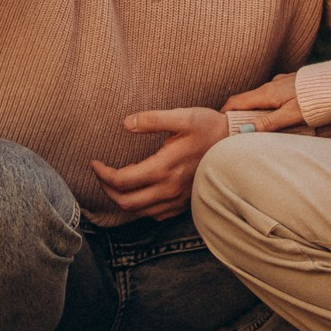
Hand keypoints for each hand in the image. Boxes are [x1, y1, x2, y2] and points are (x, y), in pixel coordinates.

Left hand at [93, 107, 227, 219]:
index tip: (94, 163)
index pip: (121, 181)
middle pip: (125, 202)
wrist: (236, 144)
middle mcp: (169, 189)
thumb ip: (151, 119)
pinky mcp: (183, 204)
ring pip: (138, 212)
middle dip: (106, 189)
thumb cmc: (209, 128)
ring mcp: (177, 200)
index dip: (102, 174)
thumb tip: (125, 123)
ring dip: (121, 199)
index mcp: (164, 168)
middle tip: (100, 174)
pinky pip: (154, 214)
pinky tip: (138, 192)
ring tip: (114, 182)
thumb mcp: (182, 116)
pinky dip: (140, 207)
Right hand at [222, 72, 304, 131]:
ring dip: (256, 109)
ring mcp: (283, 82)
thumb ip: (268, 123)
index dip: (224, 112)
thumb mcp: (291, 116)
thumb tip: (245, 131)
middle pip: (248, 100)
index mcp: (267, 93)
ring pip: (263, 97)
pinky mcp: (293, 83)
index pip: (237, 101)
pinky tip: (278, 113)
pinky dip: (270, 105)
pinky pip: (275, 95)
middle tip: (235, 128)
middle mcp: (272, 85)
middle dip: (239, 113)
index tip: (218, 124)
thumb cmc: (316, 102)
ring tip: (257, 125)